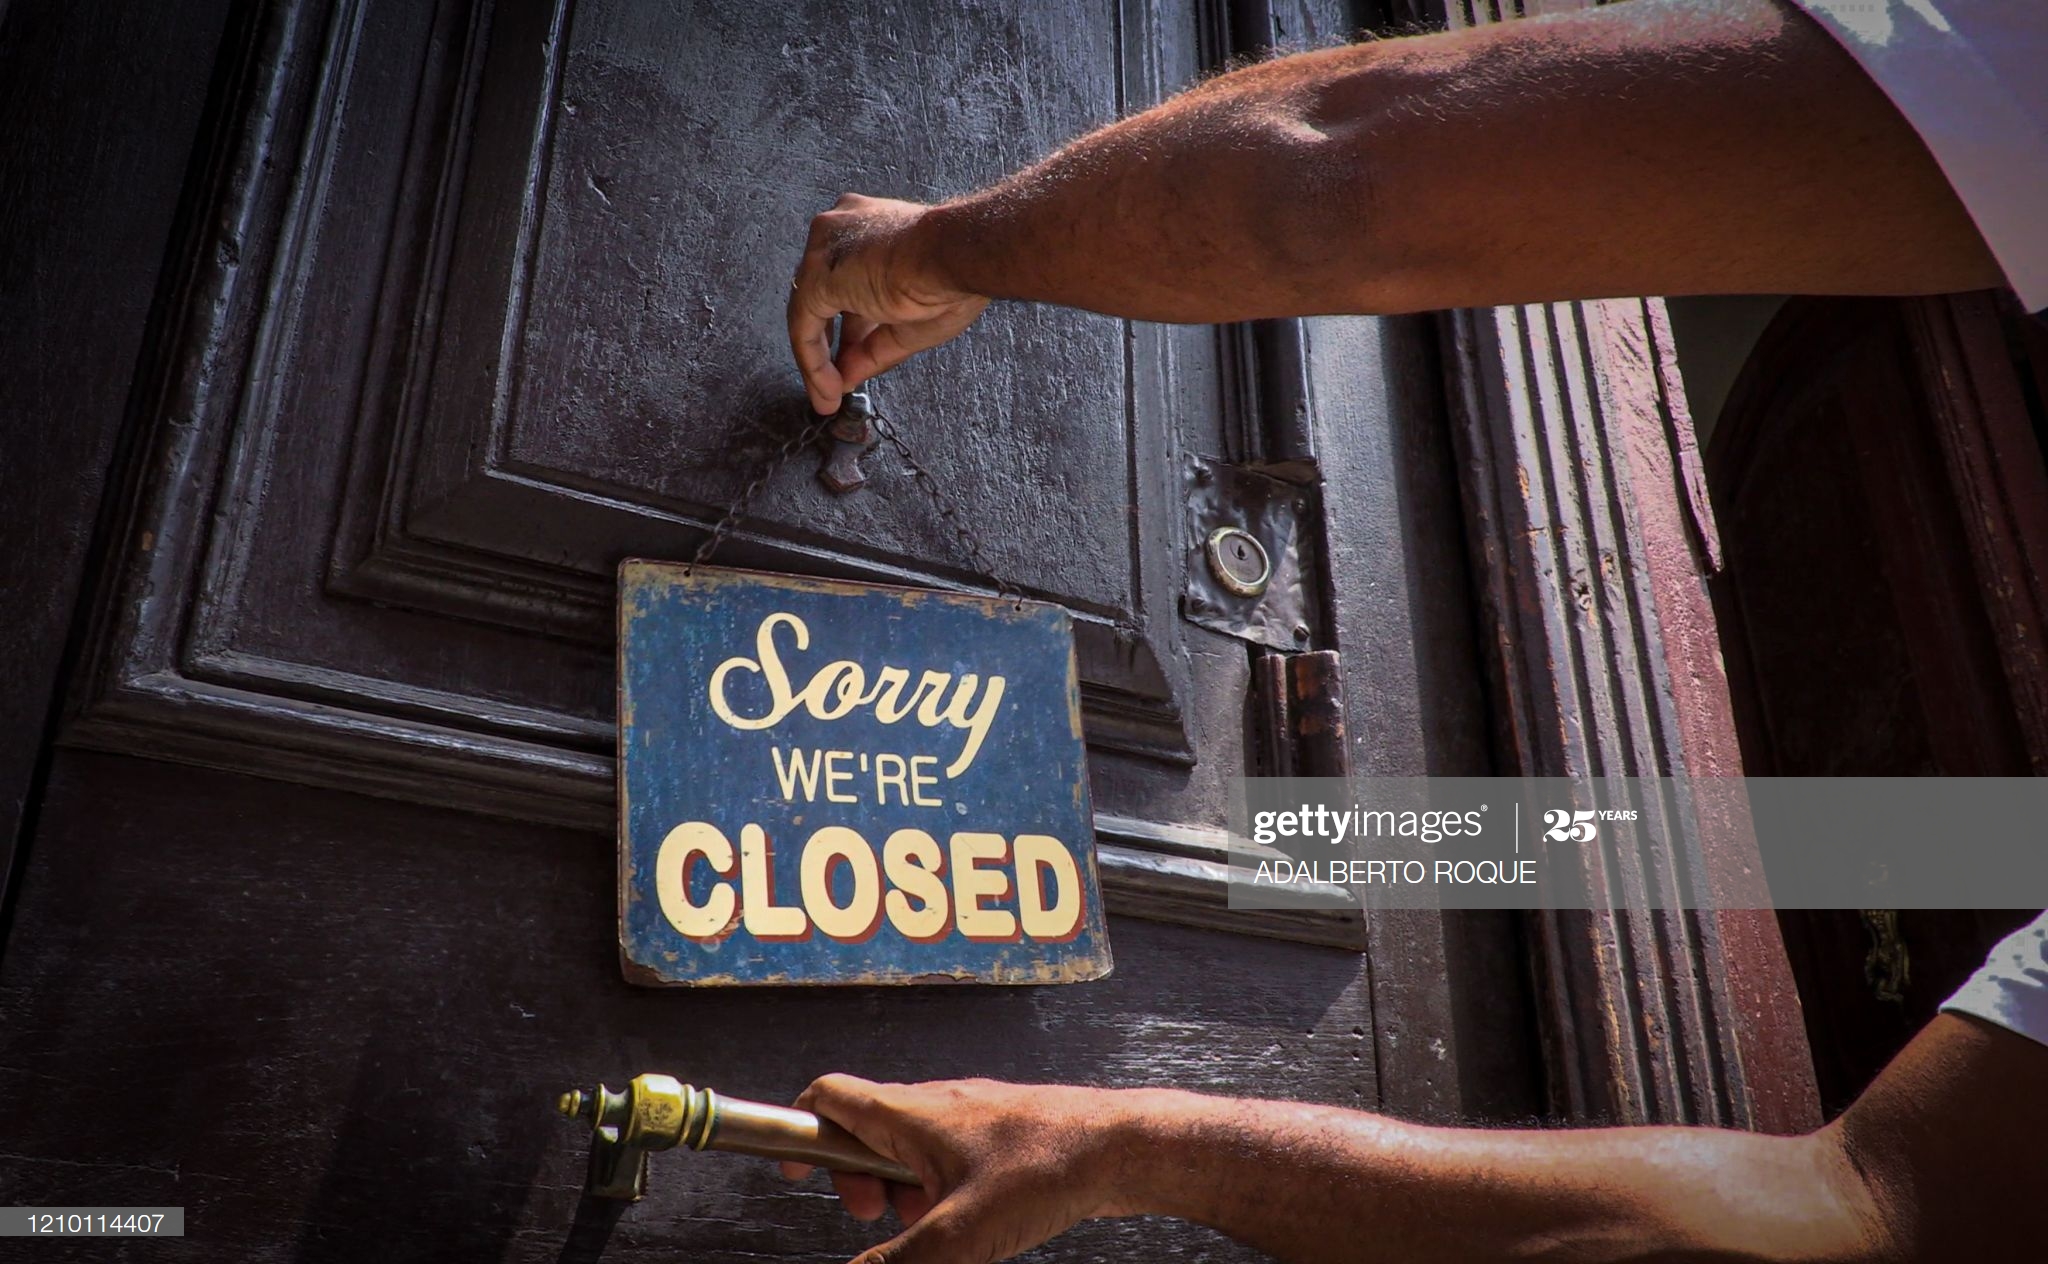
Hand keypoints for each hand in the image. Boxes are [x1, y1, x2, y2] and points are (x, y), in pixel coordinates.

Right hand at [779, 1075, 1131, 1263]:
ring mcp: (969, 1115)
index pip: (829, 1095)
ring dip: (900, 1186)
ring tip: (926, 1223)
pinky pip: (945, 1153)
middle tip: (874, 1217)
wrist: (1122, 1147)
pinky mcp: (998, 1133)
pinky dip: (937, 1185)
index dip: (799, 1128)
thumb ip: (897, 1262)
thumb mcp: (960, 1234)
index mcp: (912, 1112)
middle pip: (864, 1127)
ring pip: (907, 1144)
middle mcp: (936, 1103)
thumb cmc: (1050, 1168)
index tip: (793, 1168)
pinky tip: (966, 1218)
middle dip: (856, 1177)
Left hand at [787, 194, 989, 414]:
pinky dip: (813, 363)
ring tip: (828, 397)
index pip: (848, 282)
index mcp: (869, 226)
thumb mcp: (910, 323)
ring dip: (817, 360)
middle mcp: (840, 229)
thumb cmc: (952, 277)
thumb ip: (874, 348)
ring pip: (808, 312)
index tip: (855, 358)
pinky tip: (828, 389)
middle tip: (837, 381)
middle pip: (823, 295)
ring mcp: (825, 250)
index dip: (851, 326)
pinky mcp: (817, 277)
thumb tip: (849, 375)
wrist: (955, 257)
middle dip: (831, 343)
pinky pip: (804, 327)